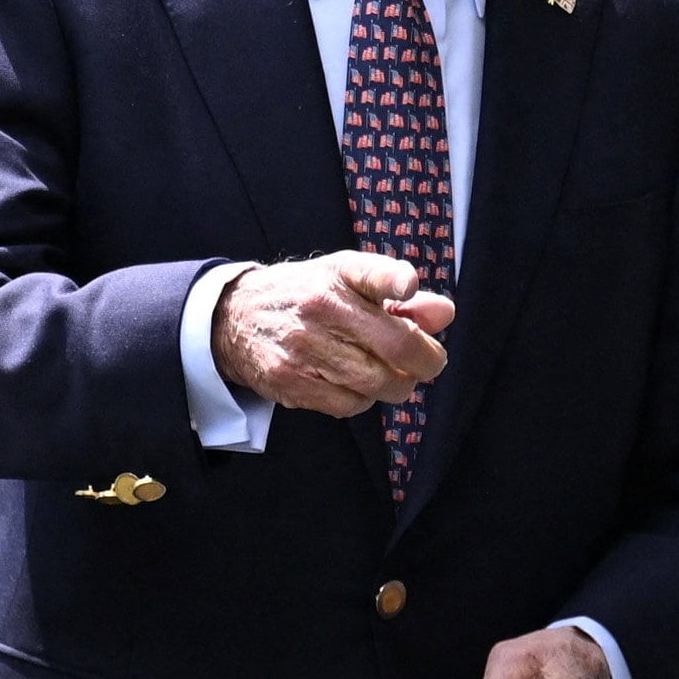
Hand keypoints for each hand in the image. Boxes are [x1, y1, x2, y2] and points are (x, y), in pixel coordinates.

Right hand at [215, 252, 452, 416]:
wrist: (235, 318)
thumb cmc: (307, 295)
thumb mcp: (346, 278)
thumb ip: (397, 294)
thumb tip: (444, 314)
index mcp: (339, 275)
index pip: (371, 273)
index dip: (395, 282)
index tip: (408, 288)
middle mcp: (320, 308)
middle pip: (394, 345)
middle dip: (425, 361)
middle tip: (429, 362)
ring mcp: (303, 348)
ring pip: (377, 382)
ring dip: (397, 384)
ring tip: (393, 374)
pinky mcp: (290, 382)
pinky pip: (349, 404)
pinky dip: (363, 399)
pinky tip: (356, 384)